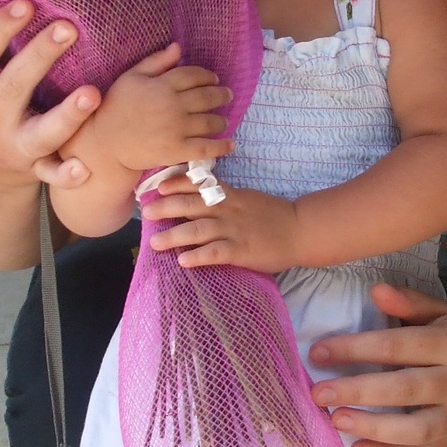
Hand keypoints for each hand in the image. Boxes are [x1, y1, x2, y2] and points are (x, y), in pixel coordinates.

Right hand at [0, 0, 100, 192]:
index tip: (26, 3)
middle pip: (12, 88)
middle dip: (39, 56)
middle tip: (68, 27)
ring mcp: (12, 149)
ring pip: (38, 133)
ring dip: (66, 115)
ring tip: (93, 93)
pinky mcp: (35, 170)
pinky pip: (50, 174)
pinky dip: (64, 174)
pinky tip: (84, 167)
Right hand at [92, 42, 233, 175]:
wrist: (105, 143)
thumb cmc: (115, 107)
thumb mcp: (131, 78)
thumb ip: (156, 62)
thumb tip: (178, 47)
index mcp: (162, 85)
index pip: (194, 75)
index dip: (208, 76)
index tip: (214, 79)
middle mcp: (173, 105)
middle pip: (207, 96)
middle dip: (221, 95)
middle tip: (227, 96)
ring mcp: (176, 129)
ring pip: (210, 122)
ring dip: (221, 120)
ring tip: (223, 120)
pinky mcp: (176, 150)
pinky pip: (205, 148)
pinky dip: (221, 146)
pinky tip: (230, 144)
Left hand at [140, 181, 301, 272]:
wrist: (300, 230)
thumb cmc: (273, 216)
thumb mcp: (247, 199)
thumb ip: (225, 198)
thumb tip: (198, 201)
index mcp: (229, 196)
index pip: (199, 185)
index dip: (176, 184)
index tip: (158, 187)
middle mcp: (227, 210)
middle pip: (191, 206)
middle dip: (166, 208)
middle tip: (145, 212)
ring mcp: (233, 230)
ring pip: (198, 230)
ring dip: (174, 235)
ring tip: (155, 242)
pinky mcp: (241, 250)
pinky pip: (216, 253)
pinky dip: (198, 256)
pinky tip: (183, 261)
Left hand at [308, 285, 446, 446]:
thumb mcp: (443, 313)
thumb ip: (410, 303)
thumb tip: (375, 290)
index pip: (399, 346)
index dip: (357, 349)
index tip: (318, 353)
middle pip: (404, 388)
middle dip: (358, 391)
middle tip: (318, 393)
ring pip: (415, 428)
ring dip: (372, 426)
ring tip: (336, 420)